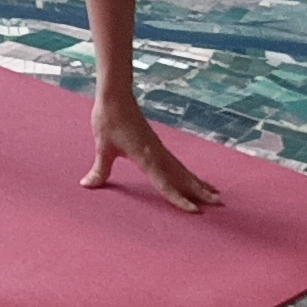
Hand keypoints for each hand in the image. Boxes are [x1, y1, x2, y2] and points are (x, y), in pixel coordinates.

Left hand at [85, 92, 221, 211]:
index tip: (195, 210)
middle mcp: (158, 154)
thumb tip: (87, 185)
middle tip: (219, 204)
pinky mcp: (157, 145)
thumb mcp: (103, 147)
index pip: (166, 183)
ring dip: (198, 183)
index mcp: (146, 157)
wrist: (116, 96)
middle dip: (200, 191)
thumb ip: (100, 169)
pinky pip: (176, 164)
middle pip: (182, 177)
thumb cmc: (109, 120)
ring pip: (183, 170)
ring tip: (216, 194)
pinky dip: (187, 173)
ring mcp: (159, 149)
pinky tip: (192, 178)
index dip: (180, 198)